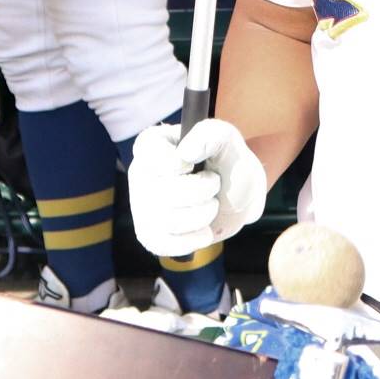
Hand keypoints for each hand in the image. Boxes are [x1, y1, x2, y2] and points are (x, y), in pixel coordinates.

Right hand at [126, 118, 267, 255]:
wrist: (240, 199)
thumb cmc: (228, 164)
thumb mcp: (228, 141)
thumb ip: (211, 134)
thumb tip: (186, 152)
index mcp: (150, 144)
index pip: (153, 156)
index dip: (181, 164)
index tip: (195, 163)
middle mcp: (139, 174)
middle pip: (165, 191)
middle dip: (203, 190)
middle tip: (213, 184)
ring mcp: (141, 206)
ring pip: (169, 219)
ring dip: (204, 213)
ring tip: (211, 204)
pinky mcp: (149, 235)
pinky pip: (166, 244)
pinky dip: (195, 238)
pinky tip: (203, 228)